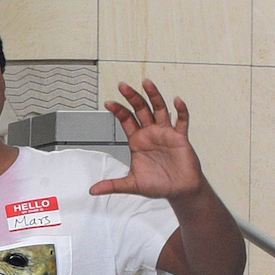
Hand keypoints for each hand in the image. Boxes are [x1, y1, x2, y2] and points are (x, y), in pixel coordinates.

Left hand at [92, 81, 205, 203]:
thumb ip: (112, 185)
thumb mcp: (131, 184)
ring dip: (154, 96)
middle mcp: (151, 133)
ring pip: (159, 109)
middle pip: (140, 110)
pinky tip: (176, 101)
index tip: (109, 103)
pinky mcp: (180, 137)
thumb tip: (93, 190)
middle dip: (132, 98)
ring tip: (146, 83)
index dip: (118, 111)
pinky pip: (181, 121)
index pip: (126, 120)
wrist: (179, 190)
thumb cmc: (158, 185)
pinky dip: (180, 110)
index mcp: (138, 141)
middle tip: (123, 86)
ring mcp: (165, 133)